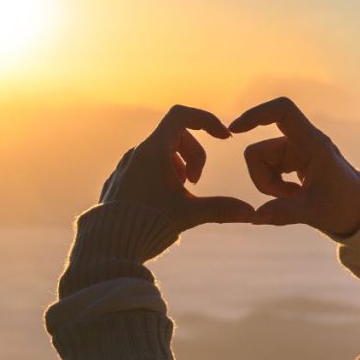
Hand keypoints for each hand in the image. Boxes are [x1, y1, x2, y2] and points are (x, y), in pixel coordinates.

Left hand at [101, 105, 255, 231]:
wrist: (108, 244)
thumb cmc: (147, 224)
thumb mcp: (188, 214)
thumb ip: (221, 209)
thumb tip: (252, 213)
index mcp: (153, 151)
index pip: (181, 115)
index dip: (206, 120)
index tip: (223, 138)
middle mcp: (136, 153)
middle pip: (175, 136)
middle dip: (194, 155)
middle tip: (194, 183)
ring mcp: (125, 166)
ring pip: (159, 153)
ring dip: (178, 167)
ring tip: (178, 193)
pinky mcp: (119, 180)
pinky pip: (144, 167)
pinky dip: (161, 176)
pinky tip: (161, 201)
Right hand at [229, 96, 359, 236]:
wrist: (358, 210)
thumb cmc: (344, 206)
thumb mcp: (314, 212)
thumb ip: (284, 213)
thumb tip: (254, 216)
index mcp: (313, 143)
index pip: (282, 110)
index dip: (255, 115)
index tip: (234, 130)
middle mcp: (301, 142)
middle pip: (258, 151)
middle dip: (262, 179)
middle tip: (287, 198)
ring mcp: (294, 151)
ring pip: (258, 163)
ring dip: (268, 184)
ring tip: (292, 198)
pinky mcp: (290, 161)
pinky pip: (264, 169)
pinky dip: (271, 185)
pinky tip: (291, 195)